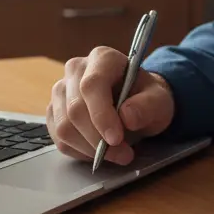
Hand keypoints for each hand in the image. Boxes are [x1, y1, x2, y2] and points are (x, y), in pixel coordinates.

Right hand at [46, 46, 174, 164]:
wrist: (136, 104)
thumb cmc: (146, 98)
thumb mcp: (159, 100)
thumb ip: (147, 106)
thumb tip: (127, 116)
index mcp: (102, 58)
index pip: (92, 85)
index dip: (101, 115)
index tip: (116, 139)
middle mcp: (76, 69)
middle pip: (75, 109)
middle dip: (98, 139)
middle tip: (124, 154)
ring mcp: (61, 90)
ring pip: (64, 127)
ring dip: (90, 149)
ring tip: (115, 154)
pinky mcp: (54, 111)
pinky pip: (59, 139)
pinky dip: (80, 152)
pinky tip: (98, 151)